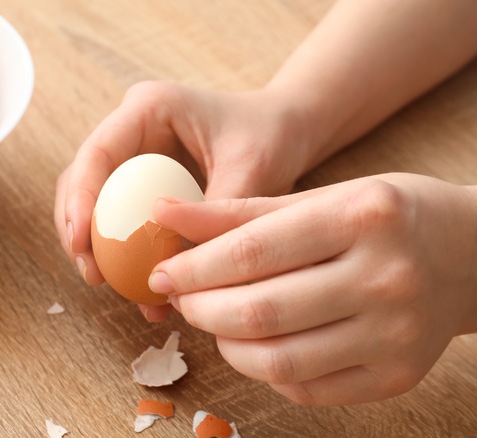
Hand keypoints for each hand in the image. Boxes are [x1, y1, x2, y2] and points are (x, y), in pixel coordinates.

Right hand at [54, 81, 314, 320]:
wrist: (286, 132)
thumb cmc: (271, 136)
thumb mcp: (251, 168)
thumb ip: (214, 210)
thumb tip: (179, 264)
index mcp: (149, 108)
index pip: (98, 152)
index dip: (80, 198)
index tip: (82, 243)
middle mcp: (131, 130)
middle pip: (81, 178)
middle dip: (77, 228)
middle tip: (92, 274)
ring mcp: (132, 156)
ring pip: (92, 201)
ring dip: (92, 244)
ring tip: (104, 283)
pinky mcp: (140, 183)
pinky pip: (117, 218)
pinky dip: (120, 252)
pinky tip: (135, 286)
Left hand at [148, 173, 476, 404]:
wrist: (473, 256)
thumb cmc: (386, 217)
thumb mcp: (320, 197)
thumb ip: (239, 212)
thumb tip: (163, 214)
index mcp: (364, 217)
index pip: (252, 252)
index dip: (193, 268)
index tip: (161, 272)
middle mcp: (386, 277)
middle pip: (261, 311)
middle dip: (201, 309)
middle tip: (181, 297)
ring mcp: (397, 334)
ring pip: (278, 360)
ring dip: (226, 344)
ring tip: (214, 320)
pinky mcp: (398, 376)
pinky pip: (306, 387)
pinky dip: (264, 370)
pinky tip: (255, 344)